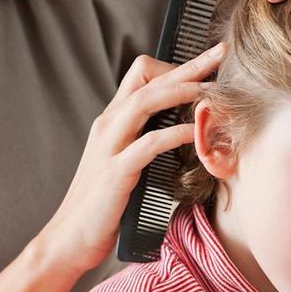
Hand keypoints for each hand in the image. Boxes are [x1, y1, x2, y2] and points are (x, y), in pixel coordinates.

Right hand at [39, 43, 224, 273]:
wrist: (69, 238)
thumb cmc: (101, 205)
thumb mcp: (122, 163)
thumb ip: (141, 142)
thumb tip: (176, 130)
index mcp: (111, 121)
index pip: (141, 74)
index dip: (175, 67)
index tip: (205, 69)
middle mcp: (108, 125)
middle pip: (148, 79)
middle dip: (188, 65)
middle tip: (220, 53)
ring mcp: (110, 146)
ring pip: (146, 101)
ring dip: (183, 90)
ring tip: (214, 90)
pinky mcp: (116, 172)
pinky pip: (149, 143)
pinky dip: (176, 133)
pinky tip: (197, 131)